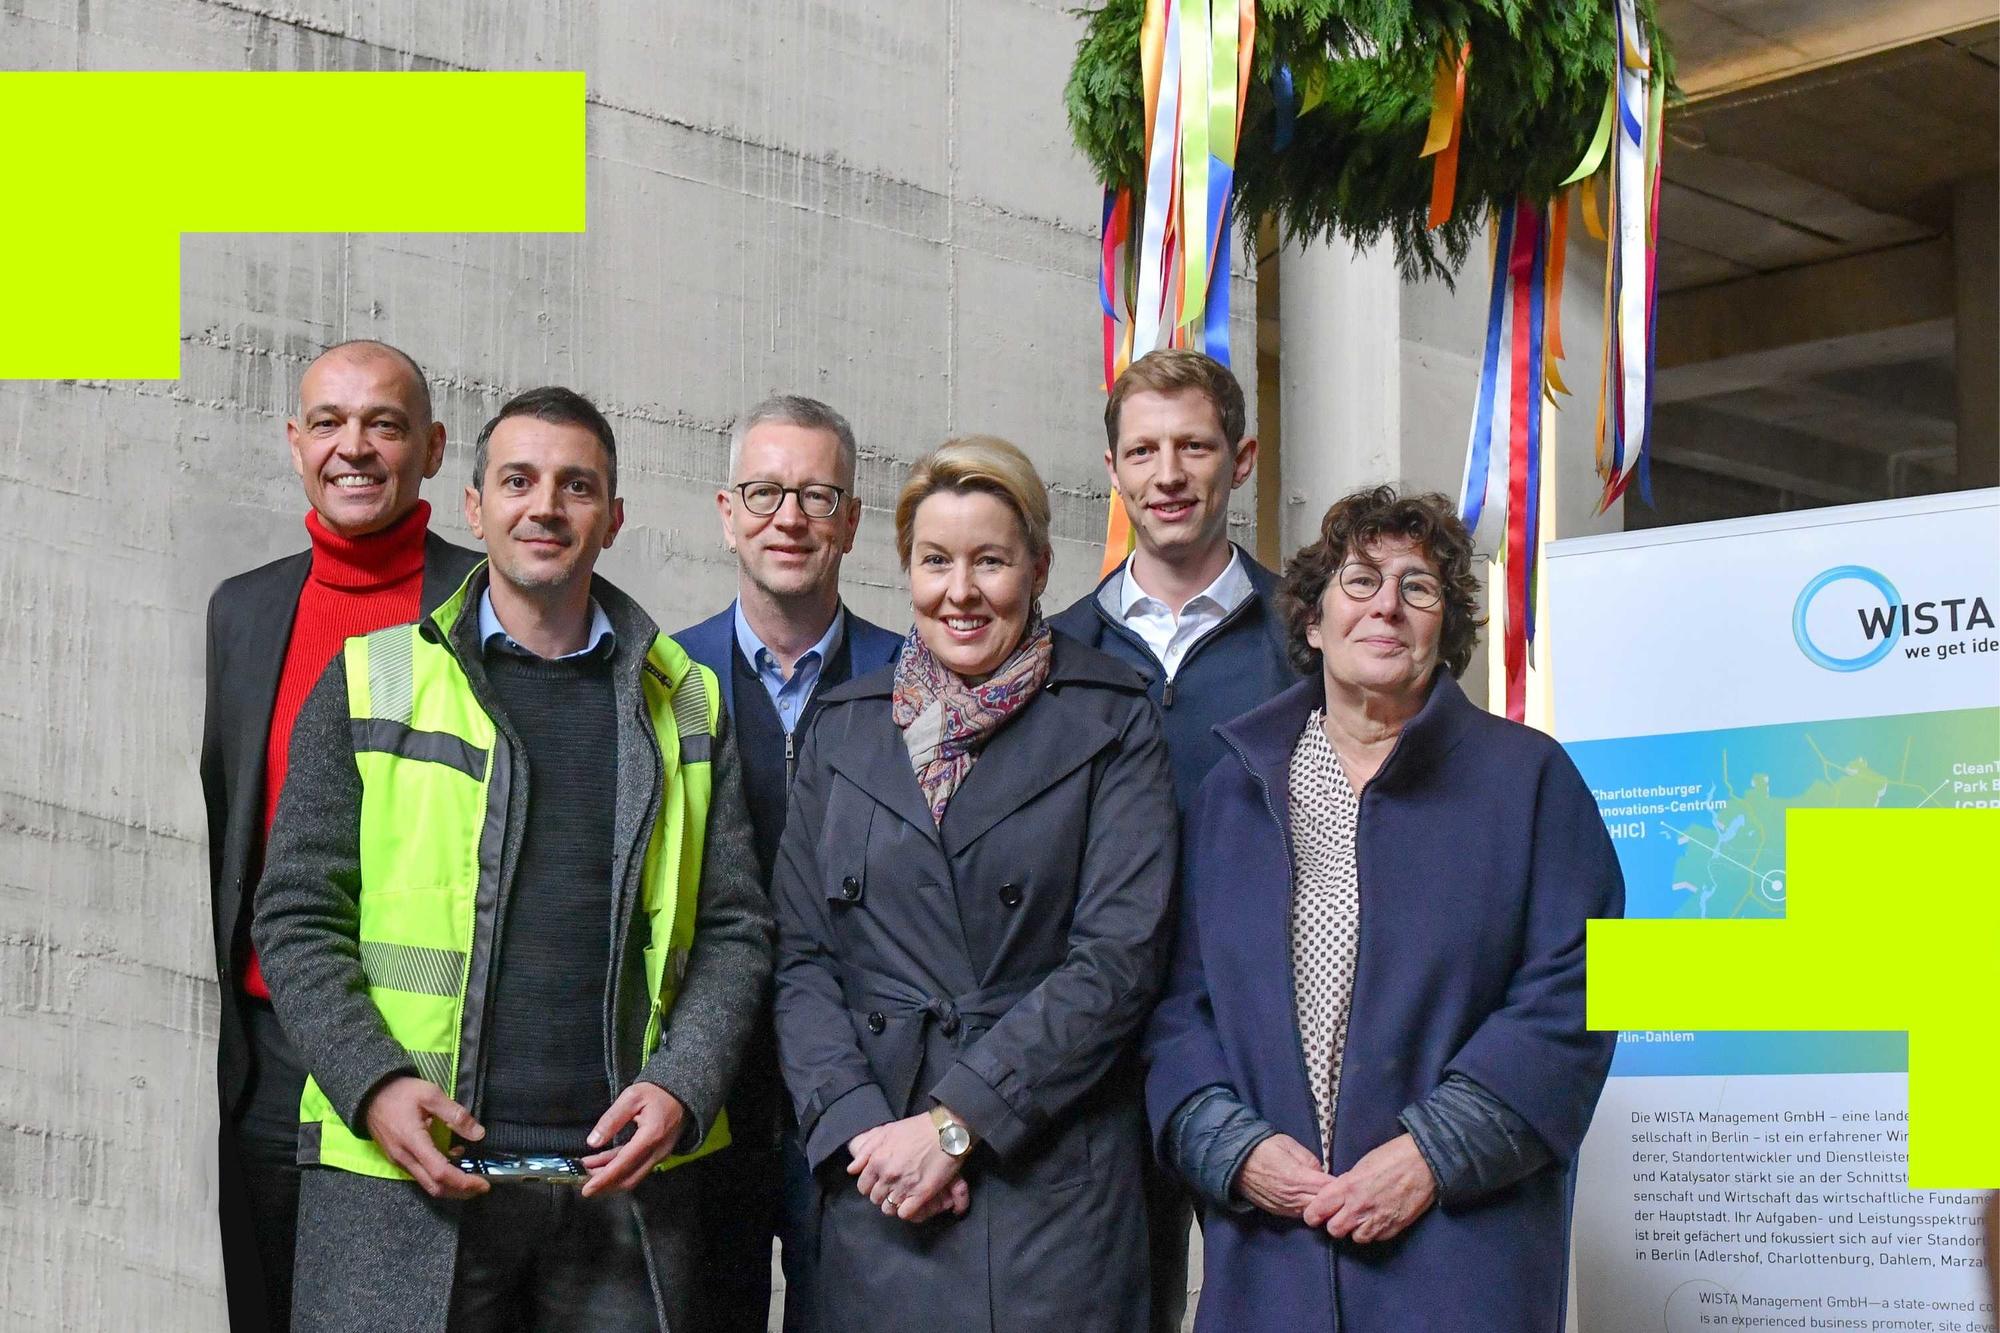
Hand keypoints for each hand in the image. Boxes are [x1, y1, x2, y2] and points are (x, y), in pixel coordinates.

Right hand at [363, 1075, 488, 1199]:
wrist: (369, 1094)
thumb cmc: (400, 1092)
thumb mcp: (430, 1094)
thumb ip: (455, 1114)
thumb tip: (478, 1134)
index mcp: (413, 1142)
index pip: (440, 1173)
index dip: (463, 1182)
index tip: (483, 1184)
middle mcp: (404, 1158)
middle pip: (434, 1187)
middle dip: (460, 1191)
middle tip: (480, 1186)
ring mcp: (399, 1161)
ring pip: (426, 1184)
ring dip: (450, 1186)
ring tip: (471, 1177)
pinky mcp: (398, 1159)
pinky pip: (420, 1175)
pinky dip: (438, 1175)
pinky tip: (452, 1160)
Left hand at [581, 1083, 687, 1196]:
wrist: (681, 1094)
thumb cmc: (656, 1092)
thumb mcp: (631, 1097)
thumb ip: (612, 1119)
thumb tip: (593, 1141)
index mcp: (650, 1136)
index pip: (624, 1164)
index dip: (604, 1179)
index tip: (586, 1189)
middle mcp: (657, 1151)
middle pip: (629, 1178)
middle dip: (604, 1184)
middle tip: (582, 1181)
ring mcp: (659, 1155)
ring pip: (632, 1176)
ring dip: (609, 1177)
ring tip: (586, 1171)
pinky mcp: (657, 1155)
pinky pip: (636, 1168)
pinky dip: (617, 1169)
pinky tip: (600, 1164)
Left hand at [846, 1112, 965, 1221]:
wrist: (946, 1132)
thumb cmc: (917, 1128)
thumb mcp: (886, 1131)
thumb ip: (865, 1151)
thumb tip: (852, 1170)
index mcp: (877, 1160)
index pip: (863, 1186)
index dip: (870, 1186)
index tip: (879, 1183)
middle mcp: (888, 1175)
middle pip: (875, 1198)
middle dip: (882, 1194)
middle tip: (893, 1188)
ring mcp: (904, 1185)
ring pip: (888, 1208)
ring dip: (893, 1204)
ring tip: (902, 1196)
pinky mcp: (922, 1193)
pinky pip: (905, 1213)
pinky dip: (907, 1210)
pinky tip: (911, 1202)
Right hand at [1233, 1133, 1335, 1219]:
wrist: (1236, 1160)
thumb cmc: (1264, 1147)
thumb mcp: (1290, 1145)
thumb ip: (1310, 1161)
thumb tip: (1322, 1173)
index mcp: (1298, 1178)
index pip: (1329, 1189)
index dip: (1341, 1187)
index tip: (1349, 1183)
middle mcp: (1293, 1197)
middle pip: (1324, 1207)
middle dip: (1335, 1202)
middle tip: (1343, 1194)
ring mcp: (1285, 1207)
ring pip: (1312, 1214)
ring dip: (1322, 1209)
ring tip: (1329, 1200)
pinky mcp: (1278, 1212)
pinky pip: (1299, 1215)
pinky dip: (1308, 1210)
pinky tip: (1311, 1202)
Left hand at [1302, 1133, 1436, 1242]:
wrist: (1424, 1162)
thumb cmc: (1392, 1157)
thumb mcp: (1360, 1166)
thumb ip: (1346, 1185)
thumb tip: (1337, 1196)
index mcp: (1347, 1187)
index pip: (1318, 1211)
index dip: (1313, 1215)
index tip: (1315, 1214)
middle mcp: (1359, 1207)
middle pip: (1334, 1230)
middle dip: (1334, 1224)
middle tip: (1339, 1216)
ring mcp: (1377, 1220)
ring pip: (1355, 1238)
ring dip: (1356, 1230)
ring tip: (1361, 1218)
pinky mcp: (1393, 1228)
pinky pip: (1376, 1238)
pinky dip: (1374, 1231)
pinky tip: (1377, 1219)